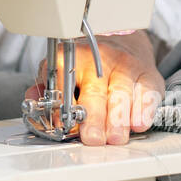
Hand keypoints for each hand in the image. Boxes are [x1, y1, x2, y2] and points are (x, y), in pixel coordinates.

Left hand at [23, 31, 164, 145]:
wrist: (122, 42)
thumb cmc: (87, 66)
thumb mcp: (61, 71)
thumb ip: (46, 90)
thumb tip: (32, 105)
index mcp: (72, 57)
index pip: (63, 78)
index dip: (62, 102)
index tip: (61, 122)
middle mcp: (99, 60)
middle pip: (95, 90)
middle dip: (94, 117)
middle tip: (92, 138)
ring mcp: (126, 66)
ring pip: (122, 93)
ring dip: (118, 118)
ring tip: (115, 137)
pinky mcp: (148, 75)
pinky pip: (147, 92)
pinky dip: (144, 109)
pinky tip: (138, 123)